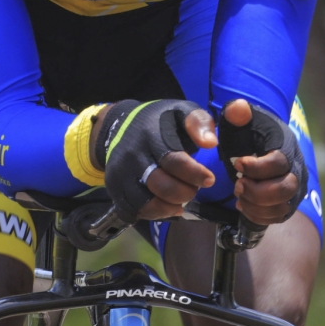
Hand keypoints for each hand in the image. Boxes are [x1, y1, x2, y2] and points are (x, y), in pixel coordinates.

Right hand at [90, 99, 216, 221]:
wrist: (118, 124)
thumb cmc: (157, 121)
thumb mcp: (180, 112)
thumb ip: (198, 123)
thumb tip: (210, 143)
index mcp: (151, 134)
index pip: (174, 160)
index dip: (194, 174)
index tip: (209, 180)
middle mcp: (132, 155)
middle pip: (161, 185)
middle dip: (184, 193)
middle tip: (194, 189)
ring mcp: (120, 173)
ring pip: (145, 203)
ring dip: (169, 207)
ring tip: (180, 201)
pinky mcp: (114, 187)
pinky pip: (132, 210)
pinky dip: (152, 213)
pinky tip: (165, 206)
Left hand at [220, 99, 306, 224]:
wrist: (258, 147)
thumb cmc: (248, 134)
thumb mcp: (240, 121)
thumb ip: (237, 114)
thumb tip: (238, 108)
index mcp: (287, 146)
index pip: (279, 162)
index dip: (257, 167)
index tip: (238, 164)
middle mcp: (297, 169)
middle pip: (286, 189)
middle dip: (258, 191)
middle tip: (237, 185)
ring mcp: (295, 189)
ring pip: (283, 207)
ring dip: (256, 206)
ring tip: (238, 195)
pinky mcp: (288, 203)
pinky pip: (278, 218)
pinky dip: (258, 216)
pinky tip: (243, 204)